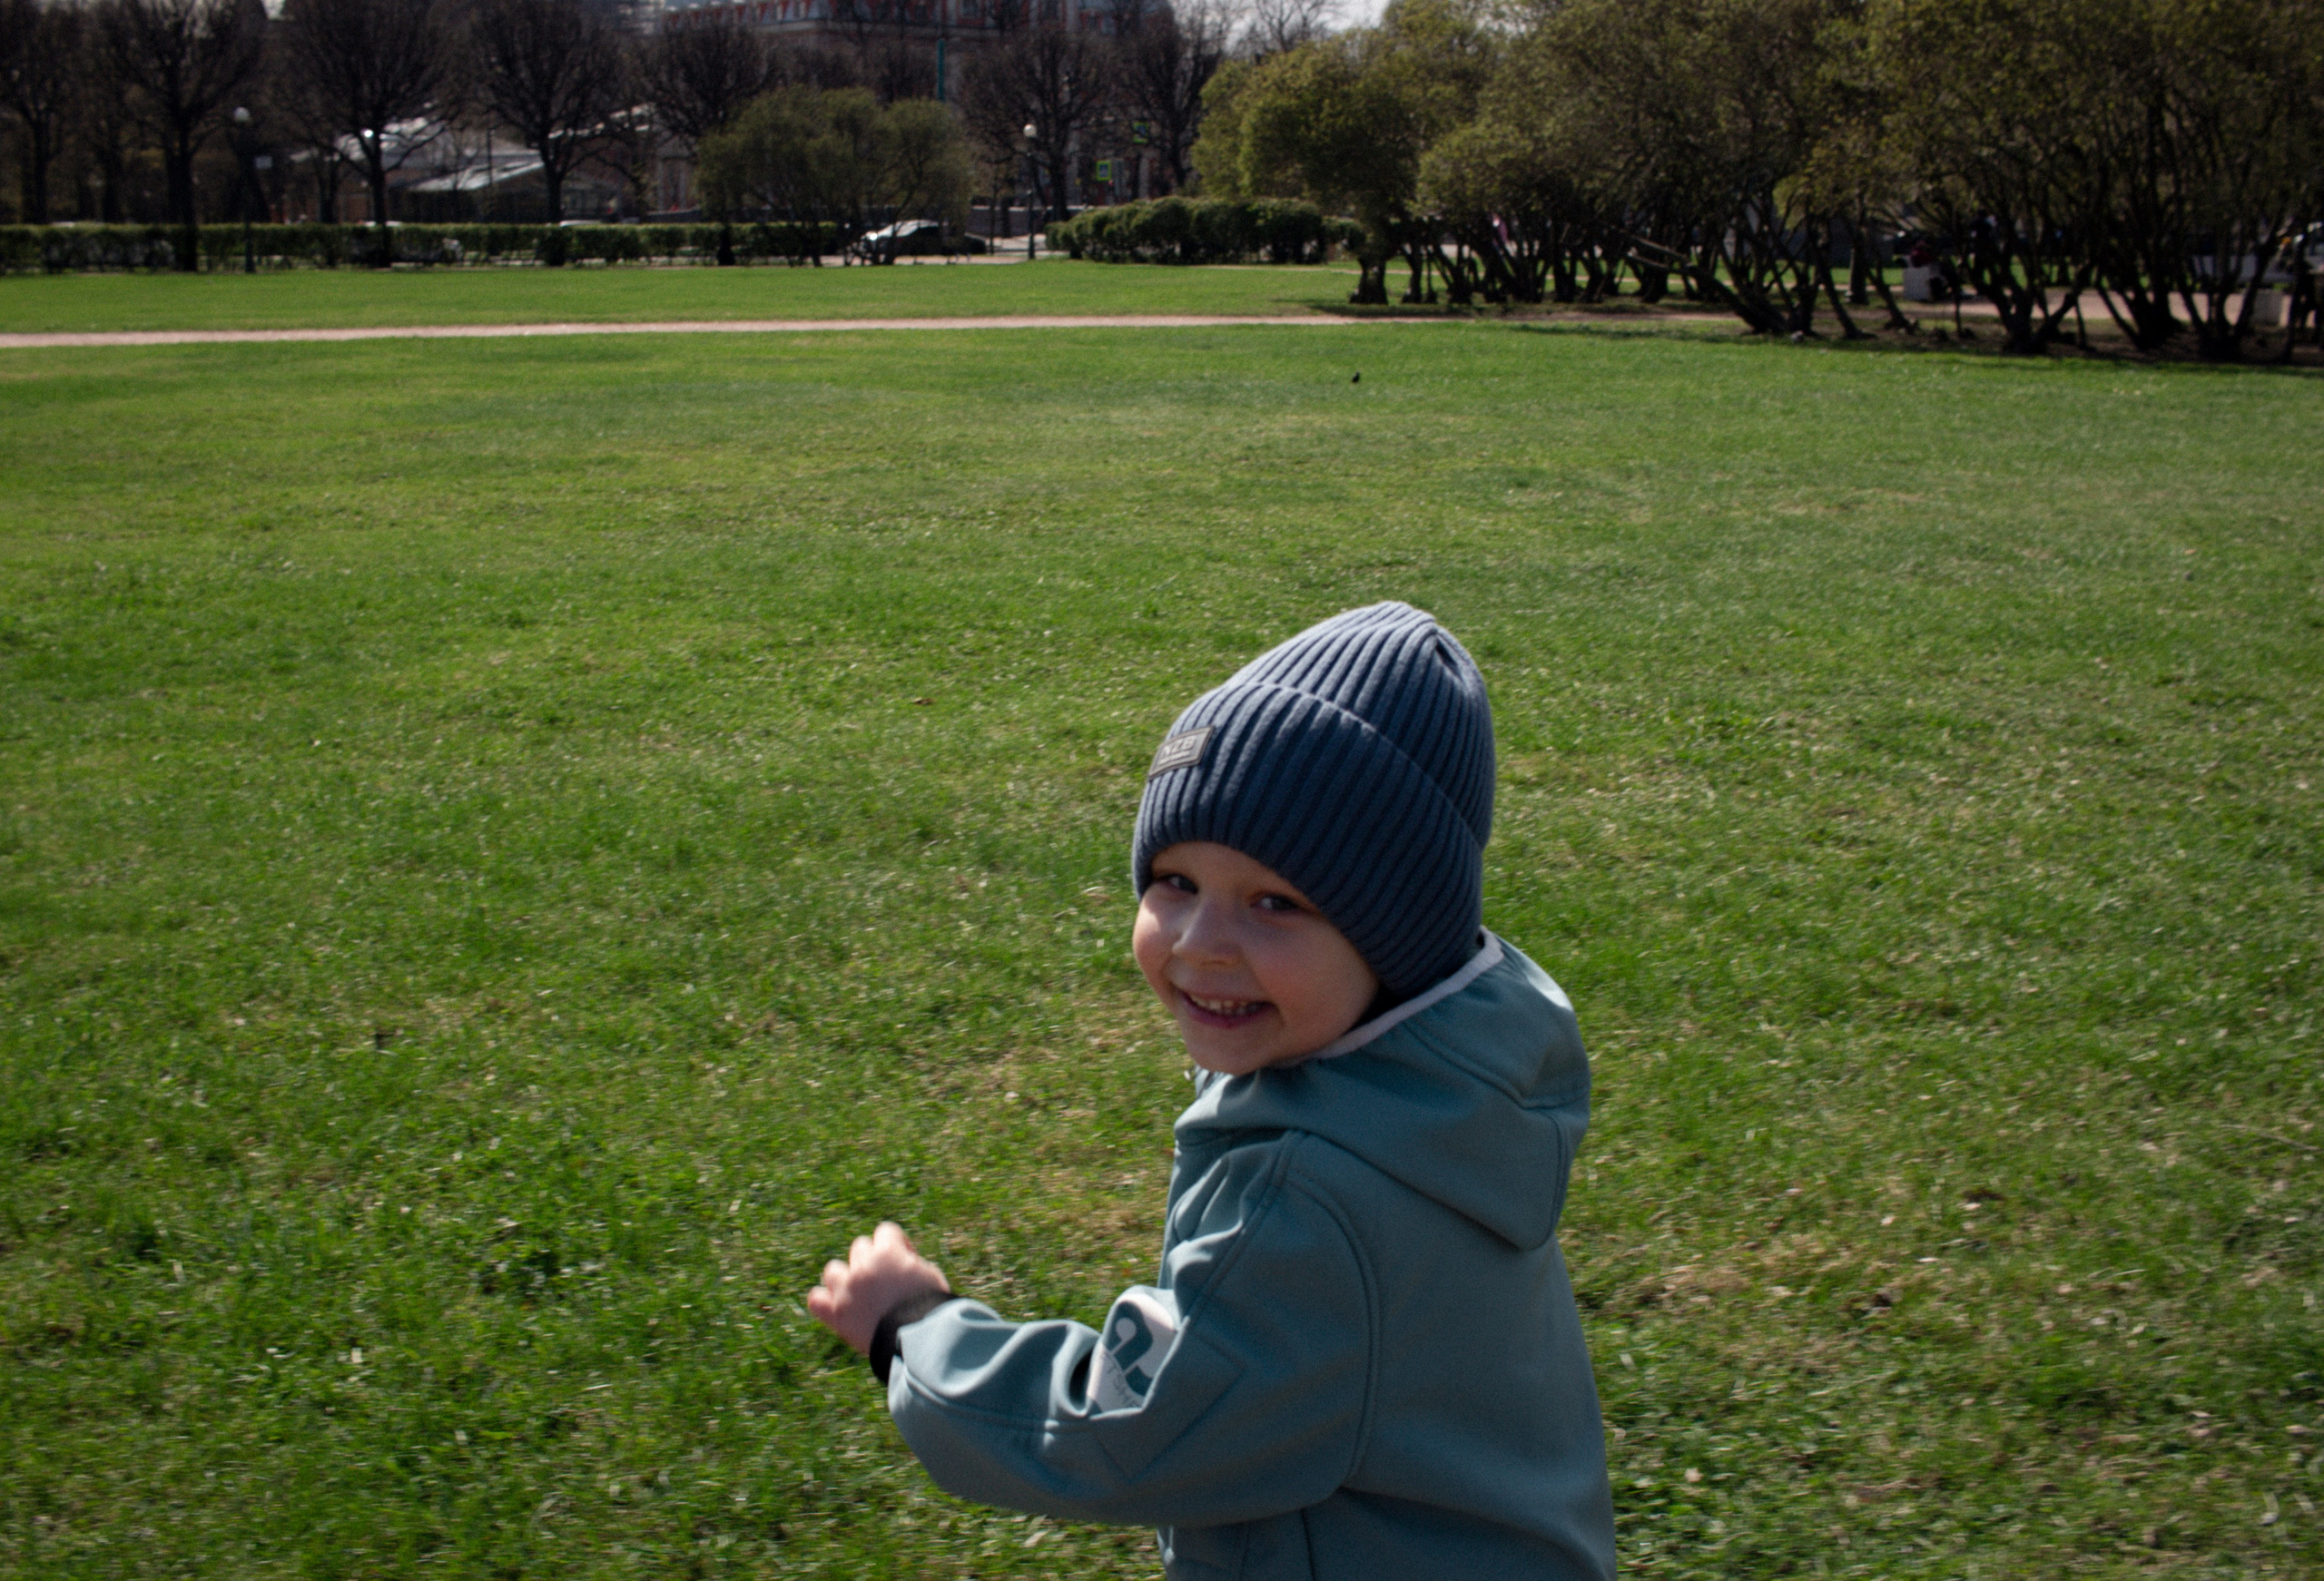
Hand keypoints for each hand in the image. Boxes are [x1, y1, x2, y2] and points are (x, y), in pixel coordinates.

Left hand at [806, 1221, 949, 1354]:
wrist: (917, 1340)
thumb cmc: (930, 1307)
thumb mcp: (930, 1275)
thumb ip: (909, 1263)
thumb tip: (902, 1264)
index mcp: (888, 1252)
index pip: (886, 1231)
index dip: (896, 1245)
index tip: (905, 1262)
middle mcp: (863, 1266)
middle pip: (859, 1247)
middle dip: (871, 1260)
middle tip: (885, 1282)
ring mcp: (846, 1289)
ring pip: (832, 1270)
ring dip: (844, 1277)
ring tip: (857, 1293)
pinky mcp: (836, 1314)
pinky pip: (816, 1300)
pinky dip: (823, 1302)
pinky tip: (834, 1308)